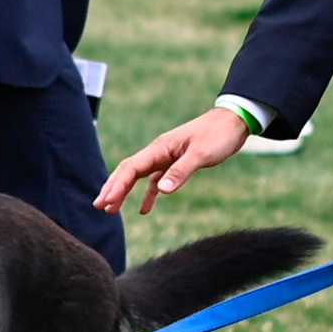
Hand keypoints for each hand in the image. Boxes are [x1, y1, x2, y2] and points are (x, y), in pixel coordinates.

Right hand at [94, 107, 250, 214]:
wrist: (233, 122)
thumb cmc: (218, 135)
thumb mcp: (201, 154)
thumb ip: (181, 172)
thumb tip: (162, 190)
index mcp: (160, 148)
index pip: (131, 168)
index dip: (117, 185)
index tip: (107, 202)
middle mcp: (159, 152)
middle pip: (128, 171)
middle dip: (112, 188)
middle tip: (99, 206)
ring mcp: (166, 157)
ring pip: (138, 176)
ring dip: (124, 191)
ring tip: (112, 209)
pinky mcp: (176, 163)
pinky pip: (155, 181)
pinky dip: (148, 194)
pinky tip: (143, 209)